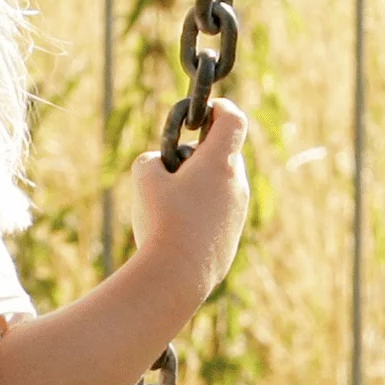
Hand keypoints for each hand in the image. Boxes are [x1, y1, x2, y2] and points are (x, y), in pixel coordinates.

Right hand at [130, 100, 252, 296]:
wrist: (178, 276)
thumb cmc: (162, 220)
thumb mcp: (144, 177)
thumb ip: (153, 158)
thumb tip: (162, 165)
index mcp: (220, 162)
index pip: (233, 119)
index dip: (219, 108)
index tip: (203, 110)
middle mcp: (237, 183)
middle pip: (223, 153)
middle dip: (198, 153)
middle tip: (171, 167)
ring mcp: (239, 210)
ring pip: (220, 182)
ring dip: (198, 182)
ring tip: (169, 203)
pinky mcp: (233, 233)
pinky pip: (219, 208)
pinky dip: (201, 207)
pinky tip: (176, 227)